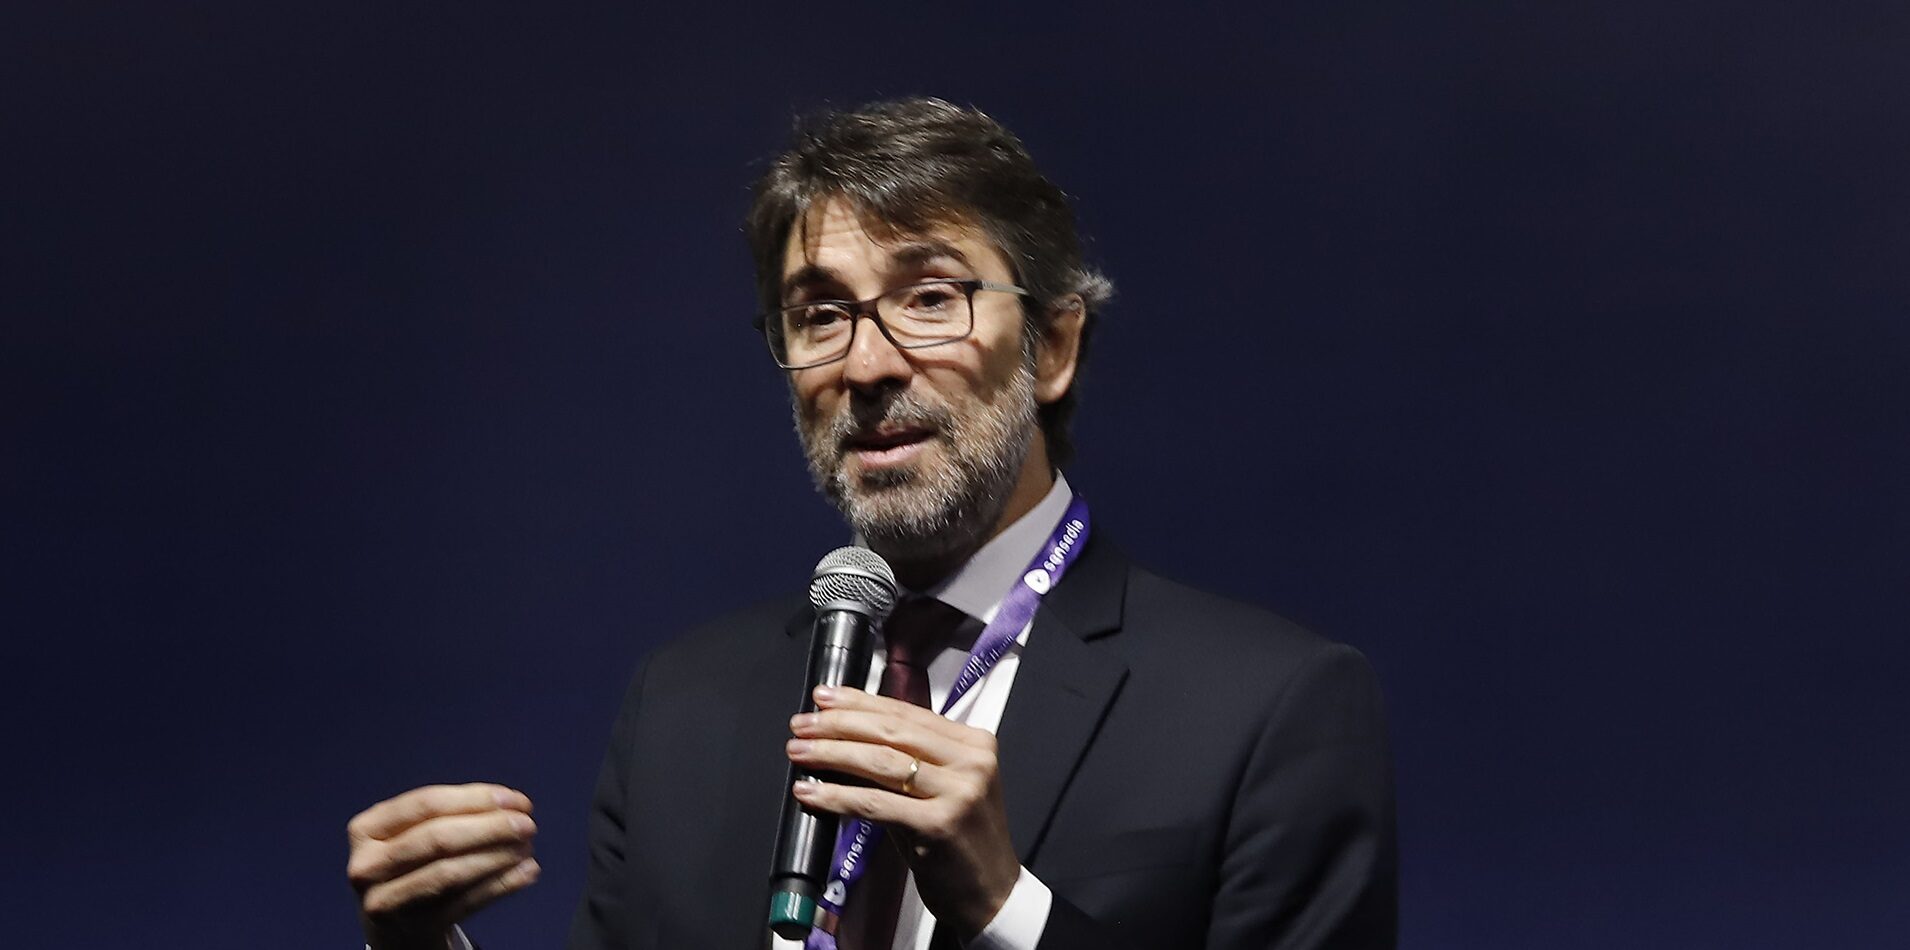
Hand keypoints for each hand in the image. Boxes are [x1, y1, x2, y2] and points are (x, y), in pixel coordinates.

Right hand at [346, 783, 540, 949]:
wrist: (394, 925)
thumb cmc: (412, 865)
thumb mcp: (413, 833)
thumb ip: (454, 813)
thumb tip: (511, 804)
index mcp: (366, 829)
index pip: (427, 803)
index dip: (475, 799)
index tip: (516, 800)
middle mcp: (367, 865)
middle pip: (438, 838)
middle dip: (490, 828)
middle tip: (528, 825)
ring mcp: (386, 901)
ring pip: (451, 873)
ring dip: (498, 857)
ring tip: (527, 848)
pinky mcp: (412, 928)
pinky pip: (464, 904)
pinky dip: (502, 885)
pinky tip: (527, 872)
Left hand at [786, 686, 1019, 938]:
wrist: (992, 894)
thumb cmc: (958, 841)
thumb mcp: (938, 790)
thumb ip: (903, 762)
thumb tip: (842, 738)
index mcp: (974, 743)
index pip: (907, 712)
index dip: (860, 702)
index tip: (824, 698)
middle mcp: (971, 762)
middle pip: (892, 731)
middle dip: (839, 724)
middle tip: (801, 725)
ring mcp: (959, 793)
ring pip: (881, 761)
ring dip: (832, 754)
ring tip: (799, 753)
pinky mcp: (939, 825)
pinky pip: (876, 803)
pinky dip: (838, 797)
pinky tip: (812, 794)